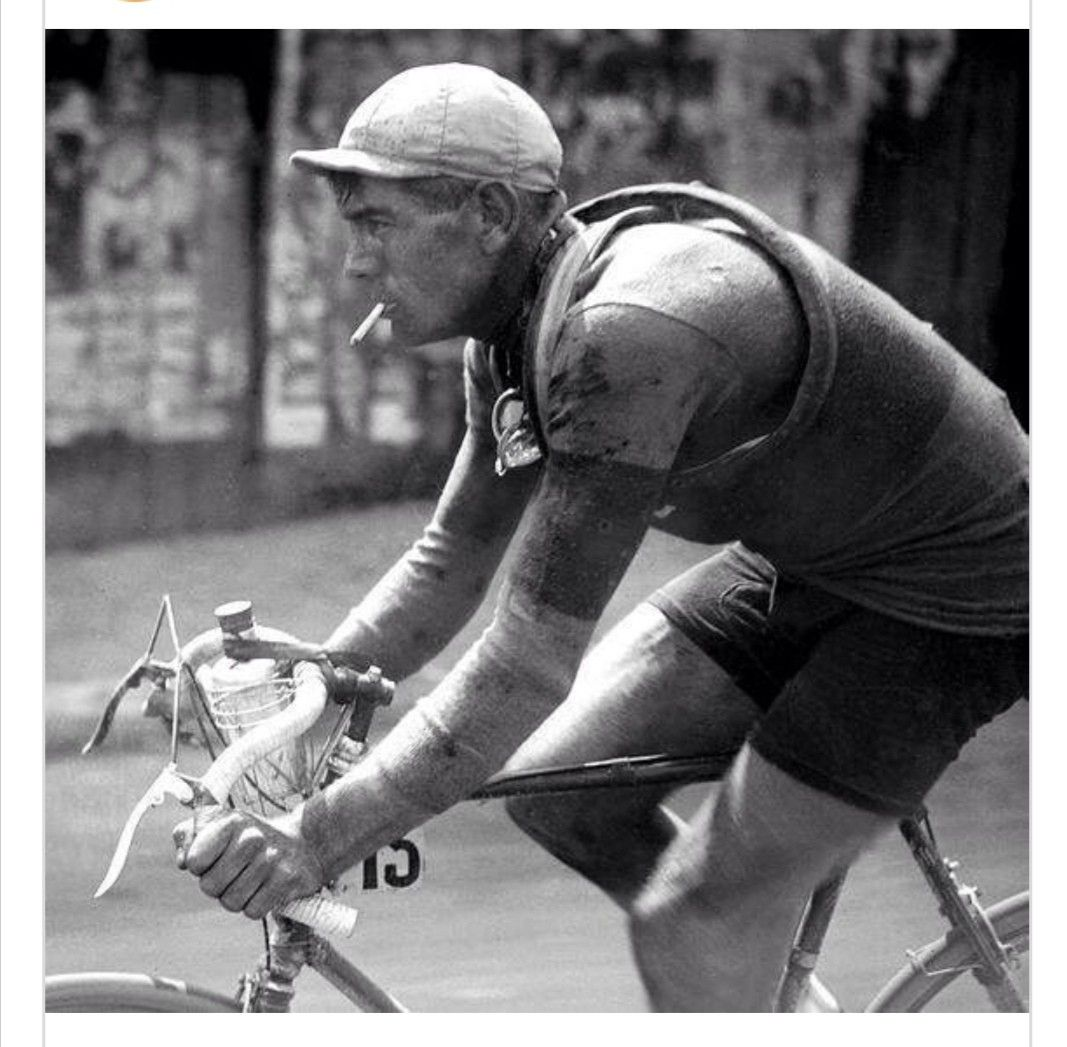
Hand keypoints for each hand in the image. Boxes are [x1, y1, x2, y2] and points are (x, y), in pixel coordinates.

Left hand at [173, 805, 325, 920]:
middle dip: (219, 886)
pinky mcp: (288, 879)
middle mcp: (252, 837)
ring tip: (253, 880)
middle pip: (210, 887)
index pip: (194, 861)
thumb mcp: (222, 825)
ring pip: (231, 902)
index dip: (201, 867)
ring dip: (238, 897)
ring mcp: (272, 858)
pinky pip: (253, 911)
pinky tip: (267, 888)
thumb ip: (189, 836)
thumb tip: (181, 861)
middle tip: (236, 872)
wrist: (307, 842)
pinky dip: (257, 905)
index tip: (216, 858)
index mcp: (232, 822)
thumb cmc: (253, 838)